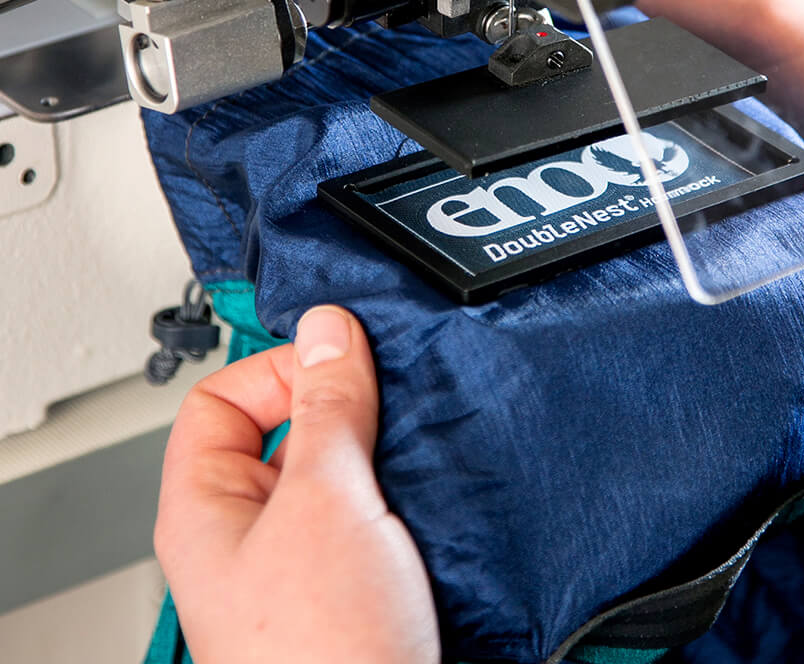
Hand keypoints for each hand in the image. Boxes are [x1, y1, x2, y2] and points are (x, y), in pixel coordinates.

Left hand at [155, 306, 438, 663]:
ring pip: (340, 466)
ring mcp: (307, 558)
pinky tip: (439, 476)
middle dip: (343, 404)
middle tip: (391, 395)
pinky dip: (406, 482)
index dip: (278, 367)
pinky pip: (377, 504)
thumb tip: (327, 329)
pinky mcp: (357, 579)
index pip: (222, 400)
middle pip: (286, 428)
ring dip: (383, 444)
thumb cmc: (323, 653)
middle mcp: (252, 532)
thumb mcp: (325, 501)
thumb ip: (327, 406)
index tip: (339, 360)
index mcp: (208, 510)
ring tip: (420, 434)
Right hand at [626, 0, 803, 340]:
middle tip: (578, 40)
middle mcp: (762, 6)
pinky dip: (673, 121)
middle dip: (621, 23)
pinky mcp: (758, 122)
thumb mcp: (777, 20)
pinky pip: (694, 113)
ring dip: (650, 78)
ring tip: (623, 88)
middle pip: (661, 3)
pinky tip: (664, 129)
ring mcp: (759, 67)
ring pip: (672, 64)